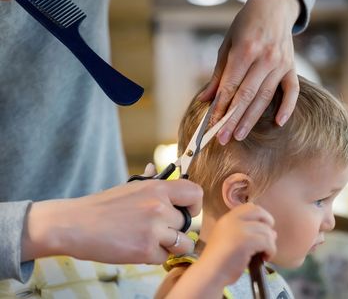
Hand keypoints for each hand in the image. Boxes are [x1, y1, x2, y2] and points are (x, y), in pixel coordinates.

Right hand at [21, 164, 202, 264]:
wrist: (74, 224)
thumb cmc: (101, 207)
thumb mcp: (130, 188)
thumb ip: (150, 182)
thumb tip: (156, 169)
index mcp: (158, 188)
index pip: (195, 193)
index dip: (195, 205)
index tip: (186, 211)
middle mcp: (160, 206)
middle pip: (187, 223)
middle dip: (175, 229)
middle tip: (155, 230)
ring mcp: (154, 229)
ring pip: (181, 243)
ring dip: (169, 246)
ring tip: (149, 241)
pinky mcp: (145, 250)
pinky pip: (163, 257)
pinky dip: (152, 257)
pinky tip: (135, 247)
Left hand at [198, 0, 300, 144]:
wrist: (274, 6)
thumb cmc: (246, 24)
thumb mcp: (227, 44)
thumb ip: (218, 73)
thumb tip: (206, 98)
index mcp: (246, 50)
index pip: (230, 86)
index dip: (220, 107)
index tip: (211, 125)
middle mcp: (265, 58)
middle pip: (246, 96)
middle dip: (232, 119)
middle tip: (222, 138)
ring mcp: (281, 64)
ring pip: (265, 97)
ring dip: (251, 119)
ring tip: (238, 135)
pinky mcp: (292, 67)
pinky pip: (292, 91)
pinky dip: (287, 107)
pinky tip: (279, 122)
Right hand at [198, 203, 276, 285]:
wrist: (210, 274)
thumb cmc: (219, 262)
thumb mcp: (229, 240)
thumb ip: (247, 232)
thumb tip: (272, 232)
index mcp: (227, 219)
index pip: (249, 207)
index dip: (260, 215)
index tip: (262, 228)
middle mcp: (232, 220)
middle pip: (259, 212)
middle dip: (268, 223)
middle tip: (268, 239)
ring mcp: (239, 229)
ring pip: (266, 230)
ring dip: (270, 243)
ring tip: (265, 254)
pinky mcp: (246, 241)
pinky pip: (267, 242)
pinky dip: (271, 250)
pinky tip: (265, 258)